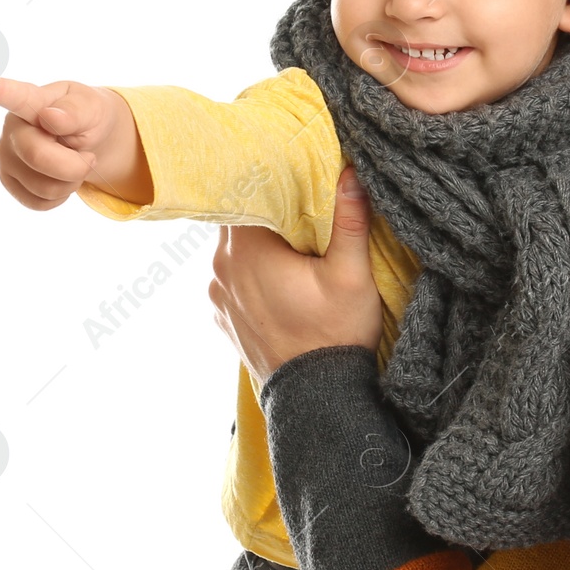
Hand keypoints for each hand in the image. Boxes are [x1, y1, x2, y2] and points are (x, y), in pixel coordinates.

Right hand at [0, 72, 152, 205]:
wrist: (88, 140)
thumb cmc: (88, 117)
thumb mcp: (93, 107)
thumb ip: (76, 111)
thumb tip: (50, 117)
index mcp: (33, 101)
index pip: (13, 95)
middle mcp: (12, 128)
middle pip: (38, 157)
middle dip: (75, 165)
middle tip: (88, 156)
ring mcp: (6, 156)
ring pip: (43, 187)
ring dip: (71, 182)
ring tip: (72, 162)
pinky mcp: (8, 180)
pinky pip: (39, 202)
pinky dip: (61, 197)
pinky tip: (60, 178)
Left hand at [209, 165, 382, 384]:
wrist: (314, 398)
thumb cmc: (335, 334)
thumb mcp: (351, 275)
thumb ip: (349, 220)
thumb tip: (350, 172)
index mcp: (247, 249)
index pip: (247, 193)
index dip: (272, 182)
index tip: (296, 179)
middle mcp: (221, 267)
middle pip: (241, 220)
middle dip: (269, 213)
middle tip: (303, 212)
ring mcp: (218, 294)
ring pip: (234, 250)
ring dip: (259, 245)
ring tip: (295, 249)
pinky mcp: (223, 315)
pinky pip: (233, 279)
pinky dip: (252, 273)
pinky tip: (282, 281)